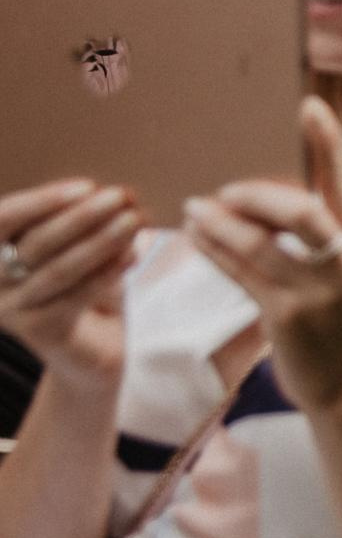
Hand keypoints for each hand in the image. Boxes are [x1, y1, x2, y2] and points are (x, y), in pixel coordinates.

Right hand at [0, 179, 141, 383]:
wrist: (92, 352)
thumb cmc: (85, 289)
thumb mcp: (78, 249)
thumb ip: (83, 225)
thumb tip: (118, 193)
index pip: (3, 219)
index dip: (42, 200)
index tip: (87, 185)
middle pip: (35, 242)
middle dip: (81, 216)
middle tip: (120, 196)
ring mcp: (10, 309)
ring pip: (58, 268)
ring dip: (100, 241)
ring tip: (134, 220)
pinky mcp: (38, 330)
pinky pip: (75, 296)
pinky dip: (107, 272)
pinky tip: (133, 253)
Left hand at [183, 98, 341, 416]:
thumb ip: (330, 235)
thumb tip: (280, 194)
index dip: (326, 145)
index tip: (308, 106)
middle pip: (300, 210)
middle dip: (256, 194)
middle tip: (228, 190)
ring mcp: (318, 292)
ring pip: (258, 241)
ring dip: (220, 221)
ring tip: (195, 209)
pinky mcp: (286, 317)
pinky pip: (240, 271)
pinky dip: (213, 248)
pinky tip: (197, 235)